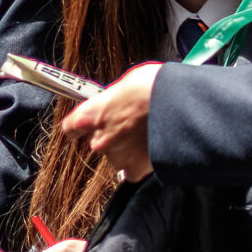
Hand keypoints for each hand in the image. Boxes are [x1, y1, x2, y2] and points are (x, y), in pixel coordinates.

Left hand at [62, 62, 160, 181]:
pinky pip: (134, 169)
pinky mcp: (136, 169)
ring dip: (128, 147)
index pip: (71, 127)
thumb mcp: (125, 82)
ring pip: (117, 155)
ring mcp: (117, 157)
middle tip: (131, 123)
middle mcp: (98, 140)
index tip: (83, 125)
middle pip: (97, 141)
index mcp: (89, 116)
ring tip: (146, 133)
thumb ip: (112, 98)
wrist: (181, 106)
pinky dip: (141, 162)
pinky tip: (151, 149)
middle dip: (112, 134)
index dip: (79, 126)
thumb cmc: (153, 87)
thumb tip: (115, 100)